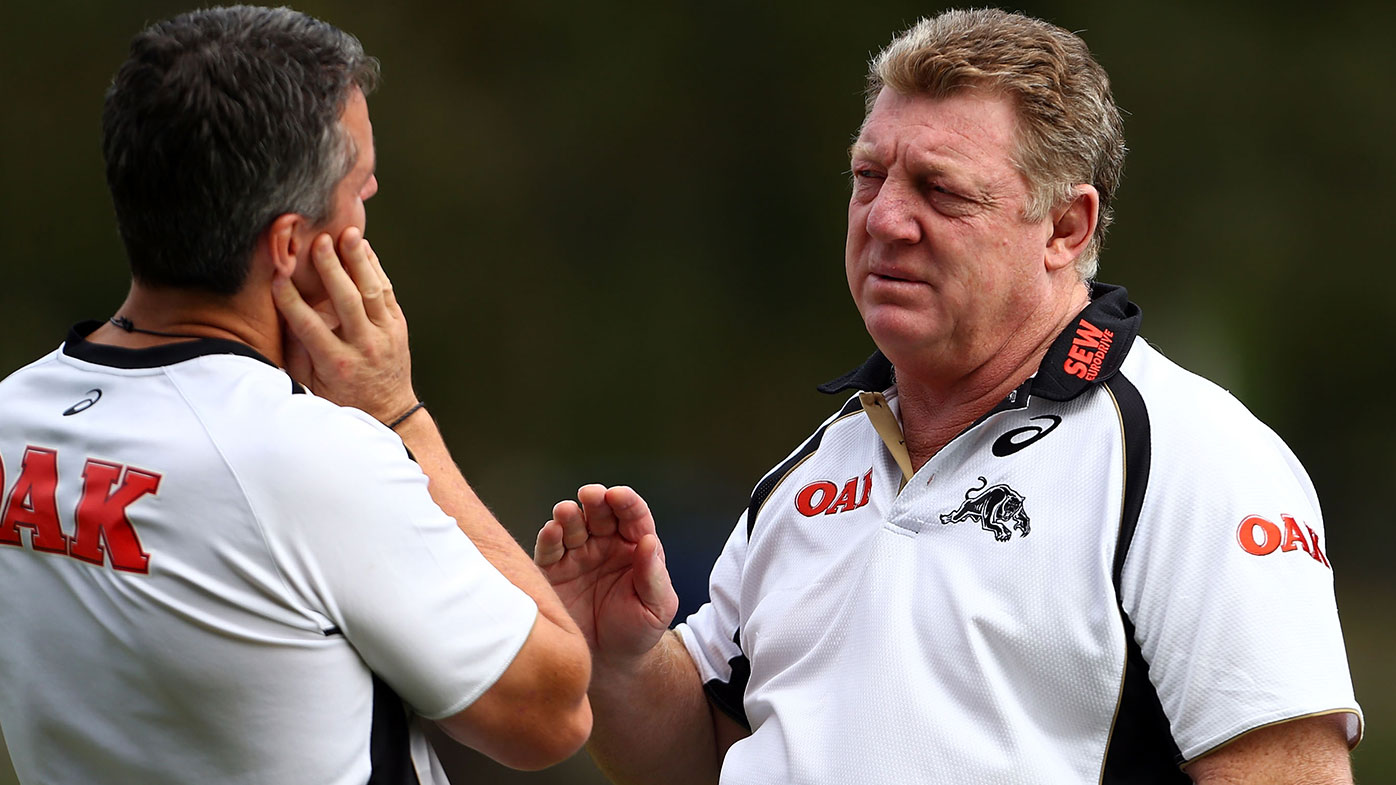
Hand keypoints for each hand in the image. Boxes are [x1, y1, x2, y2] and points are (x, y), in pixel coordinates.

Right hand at [271, 227, 417, 422]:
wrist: (389, 409)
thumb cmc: (340, 396)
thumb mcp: (313, 383)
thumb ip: (298, 352)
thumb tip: (281, 316)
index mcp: (337, 363)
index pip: (309, 326)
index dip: (291, 301)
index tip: (277, 276)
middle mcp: (364, 346)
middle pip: (347, 301)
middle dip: (332, 269)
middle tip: (320, 241)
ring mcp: (385, 334)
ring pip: (372, 291)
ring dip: (359, 260)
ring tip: (348, 233)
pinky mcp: (398, 325)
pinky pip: (387, 291)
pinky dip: (375, 267)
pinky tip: (364, 247)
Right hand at [535, 484, 678, 669]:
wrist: (609, 663)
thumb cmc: (639, 631)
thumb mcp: (656, 607)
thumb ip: (653, 576)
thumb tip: (649, 541)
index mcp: (635, 546)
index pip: (633, 516)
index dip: (626, 502)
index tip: (618, 495)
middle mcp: (605, 544)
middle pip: (600, 513)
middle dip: (595, 500)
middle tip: (591, 495)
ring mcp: (578, 555)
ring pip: (572, 525)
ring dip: (569, 515)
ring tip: (566, 512)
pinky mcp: (553, 571)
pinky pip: (550, 549)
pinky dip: (549, 537)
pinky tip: (552, 530)